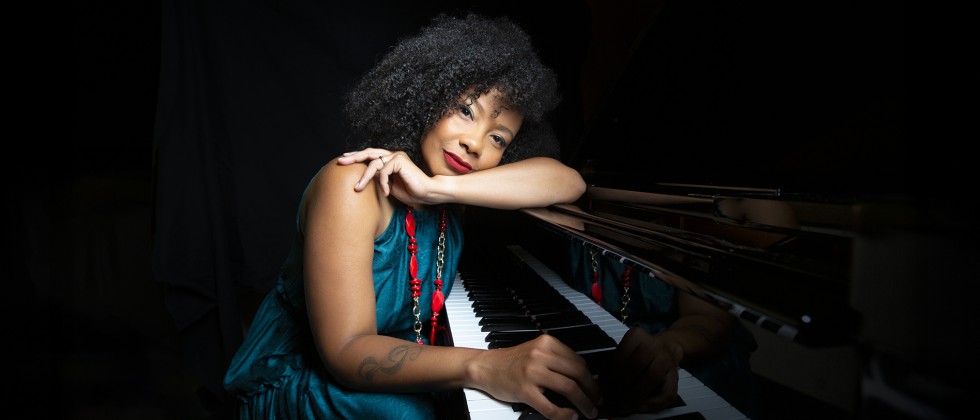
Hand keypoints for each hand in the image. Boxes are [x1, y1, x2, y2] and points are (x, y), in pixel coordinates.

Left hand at [336, 148, 434, 206]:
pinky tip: (386, 192)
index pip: (370, 155)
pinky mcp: (400, 160)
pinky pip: (384, 170)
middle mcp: (393, 155)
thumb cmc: (411, 192)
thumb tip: (364, 177)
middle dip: (354, 157)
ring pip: (374, 163)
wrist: (427, 194)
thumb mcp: (388, 186)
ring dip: (364, 177)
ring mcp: (397, 156)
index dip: (357, 156)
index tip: (344, 159)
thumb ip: (378, 179)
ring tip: (358, 188)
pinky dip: (382, 182)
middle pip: (369, 153)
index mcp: (390, 160)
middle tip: (341, 161)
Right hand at [477, 335, 600, 419]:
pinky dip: (564, 414)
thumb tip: (584, 378)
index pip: (578, 361)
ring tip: (589, 411)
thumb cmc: (512, 362)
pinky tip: (570, 416)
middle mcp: (541, 355)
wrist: (486, 367)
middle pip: (578, 374)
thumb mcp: (537, 351)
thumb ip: (557, 360)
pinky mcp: (524, 390)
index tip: (596, 389)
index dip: (592, 378)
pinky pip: (550, 406)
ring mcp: (532, 372)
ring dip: (584, 403)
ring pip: (569, 388)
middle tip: (597, 402)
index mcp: (547, 343)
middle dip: (592, 391)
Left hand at [600, 327, 683, 414]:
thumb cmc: (642, 353)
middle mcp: (653, 344)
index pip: (619, 357)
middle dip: (621, 387)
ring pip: (650, 378)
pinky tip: (642, 407)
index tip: (602, 390)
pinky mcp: (676, 376)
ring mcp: (666, 359)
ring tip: (623, 407)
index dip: (609, 376)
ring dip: (635, 396)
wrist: (669, 347)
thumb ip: (614, 365)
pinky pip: (666, 392)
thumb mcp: (627, 351)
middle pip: (635, 366)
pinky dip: (653, 403)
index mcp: (636, 336)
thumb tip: (601, 386)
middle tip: (611, 401)